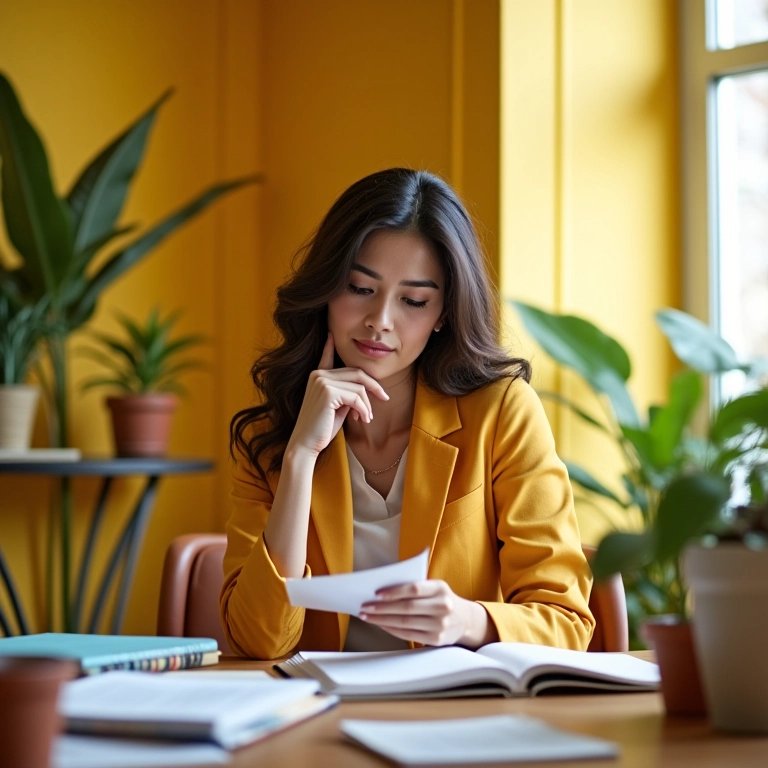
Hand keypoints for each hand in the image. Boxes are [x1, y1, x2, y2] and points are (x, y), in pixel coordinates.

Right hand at [287, 333, 388, 456]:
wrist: (306, 444)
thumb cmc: (322, 428)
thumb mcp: (336, 406)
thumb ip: (346, 393)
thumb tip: (362, 390)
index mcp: (317, 376)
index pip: (327, 357)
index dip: (330, 346)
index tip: (331, 334)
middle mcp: (318, 375)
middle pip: (356, 373)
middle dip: (373, 386)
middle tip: (384, 398)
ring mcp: (322, 382)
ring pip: (359, 387)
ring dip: (368, 404)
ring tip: (367, 417)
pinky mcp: (328, 392)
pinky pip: (357, 397)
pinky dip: (365, 409)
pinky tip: (364, 419)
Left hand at [359, 580, 495, 648]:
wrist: (466, 620)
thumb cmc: (442, 599)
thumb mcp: (435, 587)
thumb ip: (416, 587)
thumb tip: (383, 592)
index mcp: (440, 588)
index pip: (414, 589)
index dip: (394, 592)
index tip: (377, 594)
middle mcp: (442, 606)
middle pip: (407, 608)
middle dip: (382, 608)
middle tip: (365, 607)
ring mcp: (440, 625)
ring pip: (405, 623)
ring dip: (382, 620)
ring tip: (368, 616)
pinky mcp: (436, 640)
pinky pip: (408, 635)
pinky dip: (392, 630)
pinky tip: (381, 625)